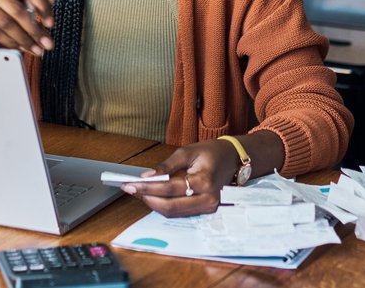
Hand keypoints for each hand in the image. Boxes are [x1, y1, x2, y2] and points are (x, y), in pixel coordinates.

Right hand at [0, 0, 55, 54]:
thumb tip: (52, 2)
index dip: (43, 7)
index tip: (50, 23)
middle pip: (18, 11)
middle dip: (35, 31)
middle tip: (46, 43)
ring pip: (8, 25)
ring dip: (24, 40)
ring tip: (36, 49)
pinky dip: (11, 43)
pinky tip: (20, 47)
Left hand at [121, 139, 240, 217]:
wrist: (233, 159)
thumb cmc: (211, 152)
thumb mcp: (187, 152)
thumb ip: (166, 166)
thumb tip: (147, 177)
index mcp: (204, 181)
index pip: (169, 188)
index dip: (148, 187)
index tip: (131, 184)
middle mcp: (208, 199)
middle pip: (170, 206)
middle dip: (147, 198)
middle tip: (130, 189)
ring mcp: (208, 207)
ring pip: (173, 212)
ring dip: (153, 204)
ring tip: (139, 191)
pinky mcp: (206, 211)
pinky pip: (180, 212)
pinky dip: (164, 205)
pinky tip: (153, 196)